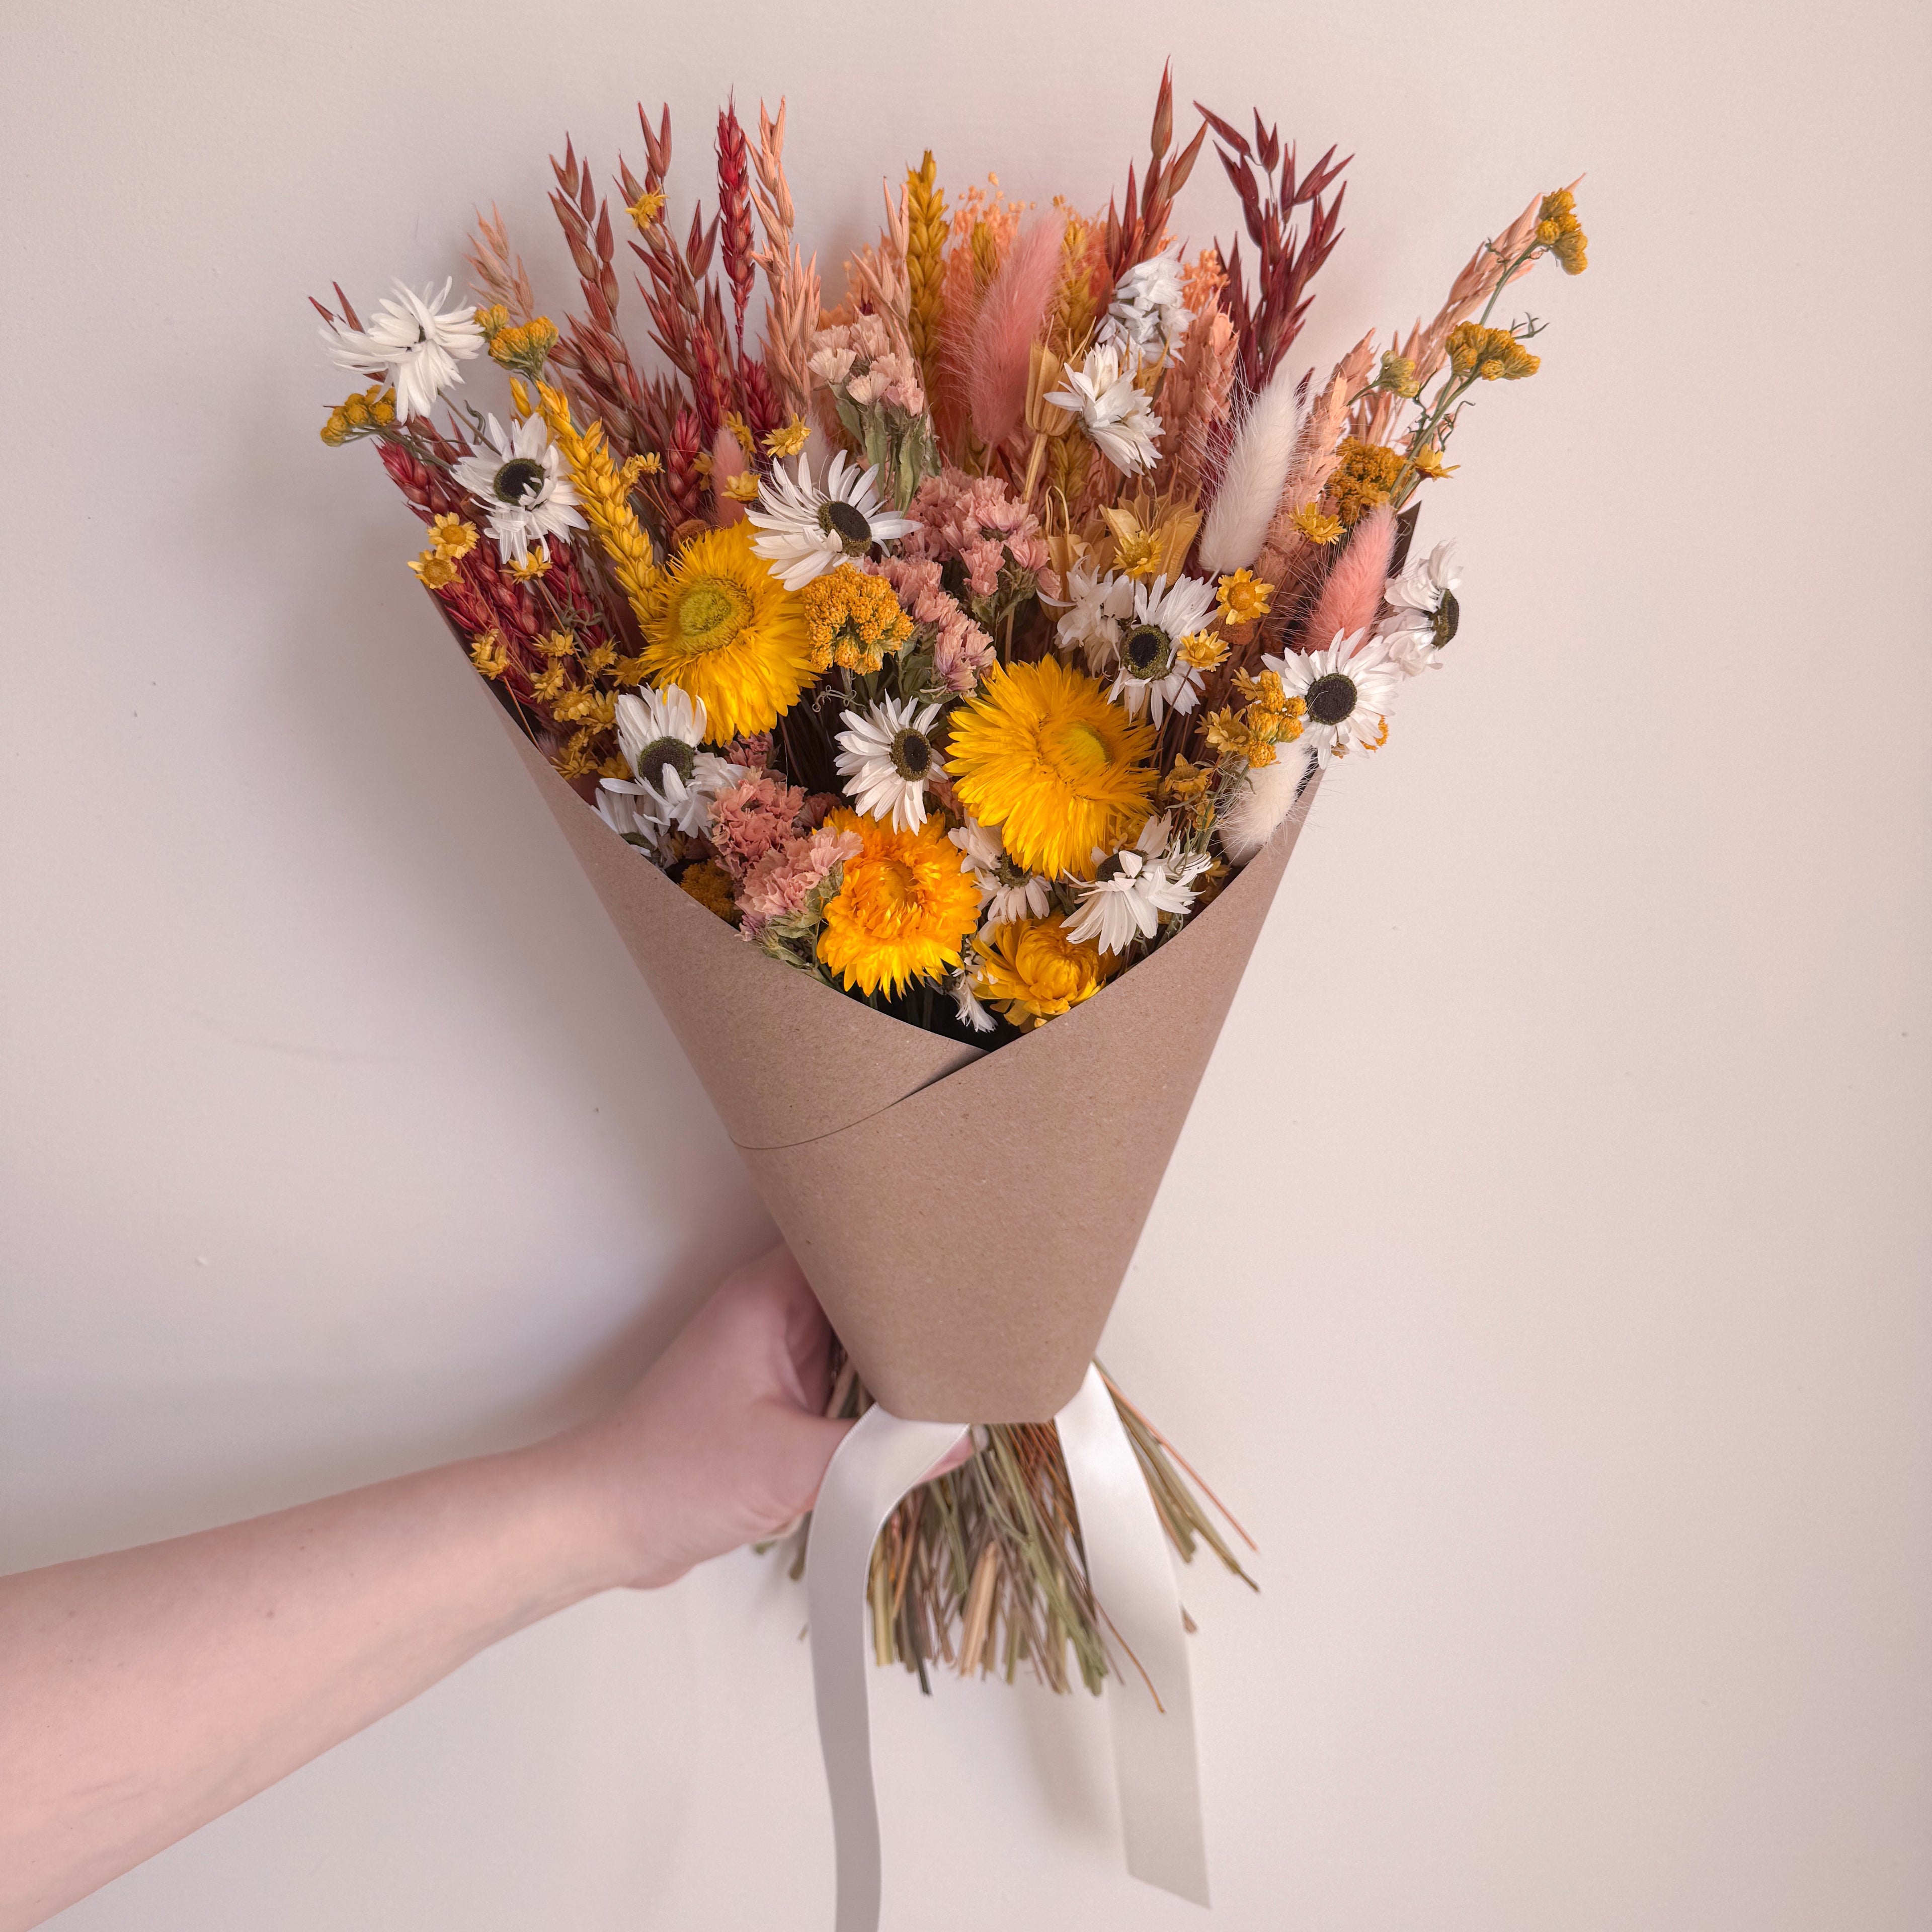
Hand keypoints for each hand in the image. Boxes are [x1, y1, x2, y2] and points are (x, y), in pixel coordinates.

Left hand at [560, 1244, 960, 1589]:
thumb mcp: (791, 1466)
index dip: (906, 1245)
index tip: (964, 1256)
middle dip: (912, 1305)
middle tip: (976, 1316)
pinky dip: (872, 1393)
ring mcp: (772, 1355)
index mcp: (768, 1296)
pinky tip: (909, 1412)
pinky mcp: (773, 1397)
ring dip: (893, 1355)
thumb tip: (956, 1441)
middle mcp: (771, 1313)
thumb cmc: (674, 1476)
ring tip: (957, 1361)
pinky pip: (840, 1378)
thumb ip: (877, 1454)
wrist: (609, 1524)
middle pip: (861, 1287)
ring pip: (855, 1335)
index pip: (849, 1241)